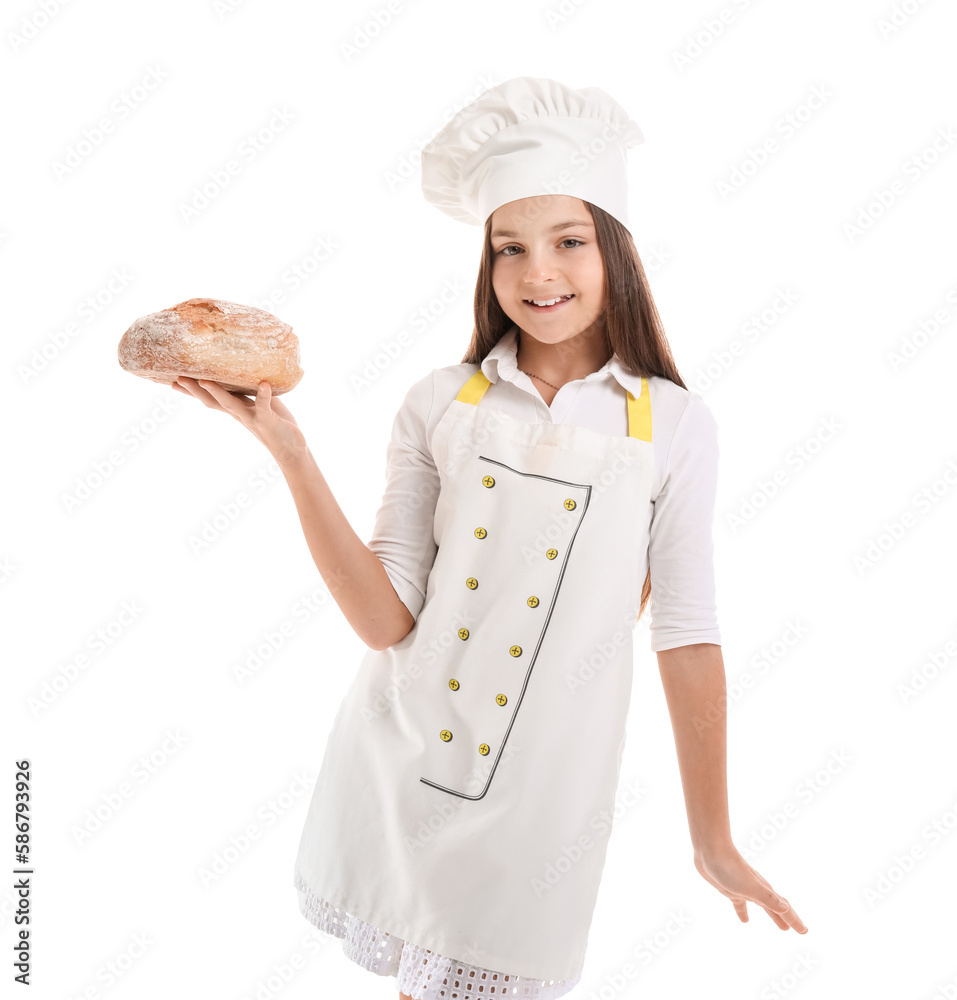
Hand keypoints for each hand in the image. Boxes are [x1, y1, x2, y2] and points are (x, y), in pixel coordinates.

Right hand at [172, 377, 306, 466]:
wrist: (291, 449)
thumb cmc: (275, 423)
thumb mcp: (258, 406)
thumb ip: (248, 394)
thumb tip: (239, 375)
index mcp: (236, 409)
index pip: (210, 398)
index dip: (192, 391)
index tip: (172, 381)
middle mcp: (240, 414)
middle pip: (213, 401)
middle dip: (195, 391)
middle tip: (178, 379)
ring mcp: (253, 418)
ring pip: (232, 405)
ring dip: (218, 394)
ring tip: (205, 380)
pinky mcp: (269, 420)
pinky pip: (265, 406)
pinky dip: (264, 396)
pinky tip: (263, 384)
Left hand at [693, 844, 806, 932]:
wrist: (709, 850)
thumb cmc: (730, 868)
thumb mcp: (750, 886)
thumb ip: (767, 897)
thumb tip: (785, 908)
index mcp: (764, 890)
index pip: (784, 908)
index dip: (794, 920)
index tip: (805, 932)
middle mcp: (757, 889)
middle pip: (777, 907)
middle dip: (788, 918)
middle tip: (799, 930)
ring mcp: (743, 888)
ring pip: (763, 906)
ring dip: (773, 915)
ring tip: (781, 927)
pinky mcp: (729, 888)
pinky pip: (740, 904)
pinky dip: (744, 912)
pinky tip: (744, 920)